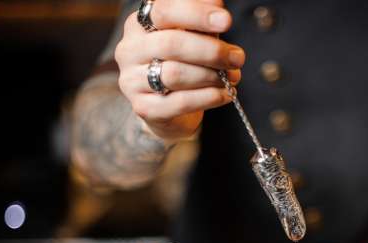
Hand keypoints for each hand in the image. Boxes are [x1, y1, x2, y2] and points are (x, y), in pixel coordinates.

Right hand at [115, 0, 243, 142]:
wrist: (170, 107)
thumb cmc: (184, 63)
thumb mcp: (193, 35)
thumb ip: (201, 19)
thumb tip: (217, 3)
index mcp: (139, 24)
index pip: (164, 12)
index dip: (197, 14)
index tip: (226, 21)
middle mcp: (129, 50)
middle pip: (171, 44)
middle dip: (211, 51)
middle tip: (237, 58)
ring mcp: (132, 81)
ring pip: (174, 74)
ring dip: (211, 76)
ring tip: (233, 77)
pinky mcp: (144, 108)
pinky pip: (180, 102)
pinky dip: (208, 97)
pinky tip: (225, 94)